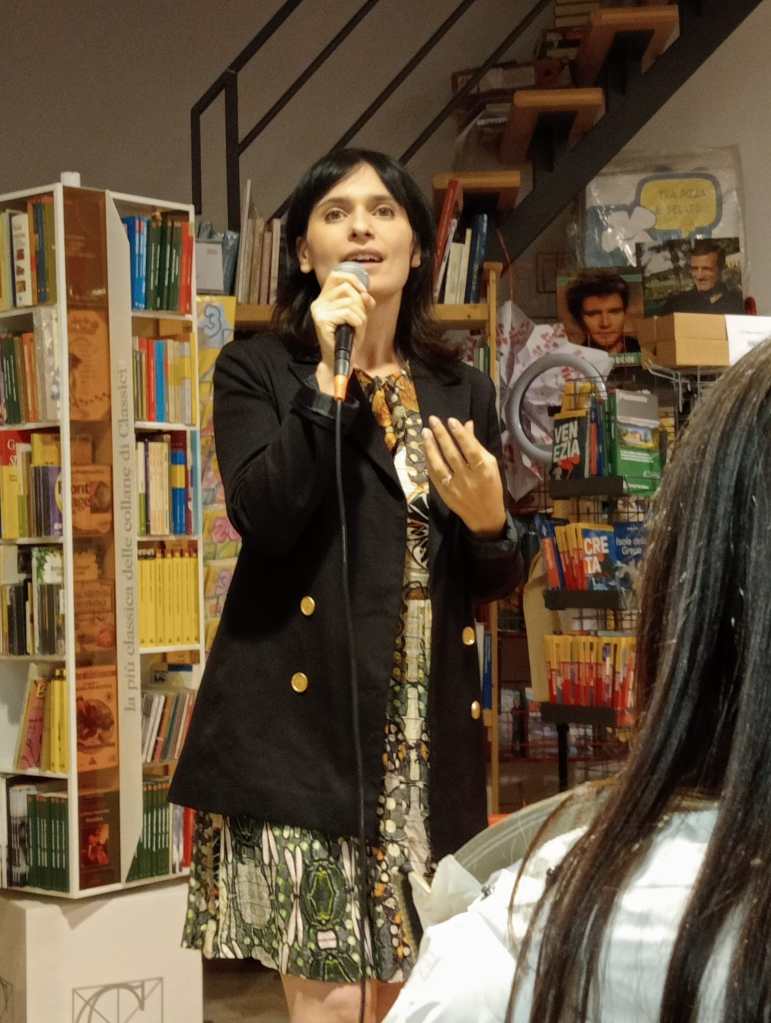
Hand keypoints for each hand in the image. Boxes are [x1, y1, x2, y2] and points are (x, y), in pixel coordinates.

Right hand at [310, 269, 375, 394]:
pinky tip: (354, 332)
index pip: (336, 275)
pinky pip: (348, 314)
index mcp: (324, 298)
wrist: (340, 360)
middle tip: (359, 319)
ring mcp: (319, 311)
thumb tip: (366, 294)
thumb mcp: (358, 315)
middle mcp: (319, 302)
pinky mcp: (322, 321)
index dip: (352, 279)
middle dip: (360, 303)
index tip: (363, 292)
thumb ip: (362, 302)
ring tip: (356, 328)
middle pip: (346, 288)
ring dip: (360, 316)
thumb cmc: (348, 338)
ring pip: (350, 302)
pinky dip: (357, 323)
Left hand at [422, 416, 506, 536]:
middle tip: (433, 420)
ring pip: (439, 464)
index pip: (470, 449)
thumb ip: (476, 445)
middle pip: (452, 454)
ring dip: (431, 447)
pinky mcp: (444, 493)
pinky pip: (434, 475)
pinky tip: (425, 449)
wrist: (485, 516)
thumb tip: (467, 424)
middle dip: (441, 435)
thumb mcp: (490, 465)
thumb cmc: (490, 486)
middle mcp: (468, 479)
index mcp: (483, 470)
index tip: (450, 420)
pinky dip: (429, 461)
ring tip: (425, 432)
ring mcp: (454, 487)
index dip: (460, 434)